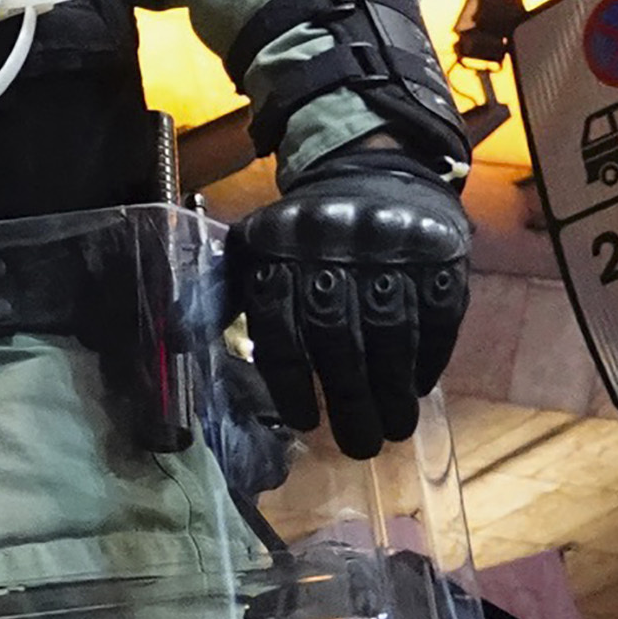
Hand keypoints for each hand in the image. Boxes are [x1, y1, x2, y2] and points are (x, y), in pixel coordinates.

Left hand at [230, 155, 471, 459]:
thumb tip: (178, 344)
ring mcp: (390, 244)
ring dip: (391, 389)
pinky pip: (438, 314)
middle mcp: (330, 242)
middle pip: (337, 335)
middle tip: (357, 445)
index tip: (303, 422)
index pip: (279, 323)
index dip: (291, 379)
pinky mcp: (439, 250)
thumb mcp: (250, 253)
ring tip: (393, 430)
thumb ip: (216, 296)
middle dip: (348, 398)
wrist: (371, 173)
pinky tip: (419, 388)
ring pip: (390, 330)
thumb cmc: (300, 238)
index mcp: (275, 246)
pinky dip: (430, 356)